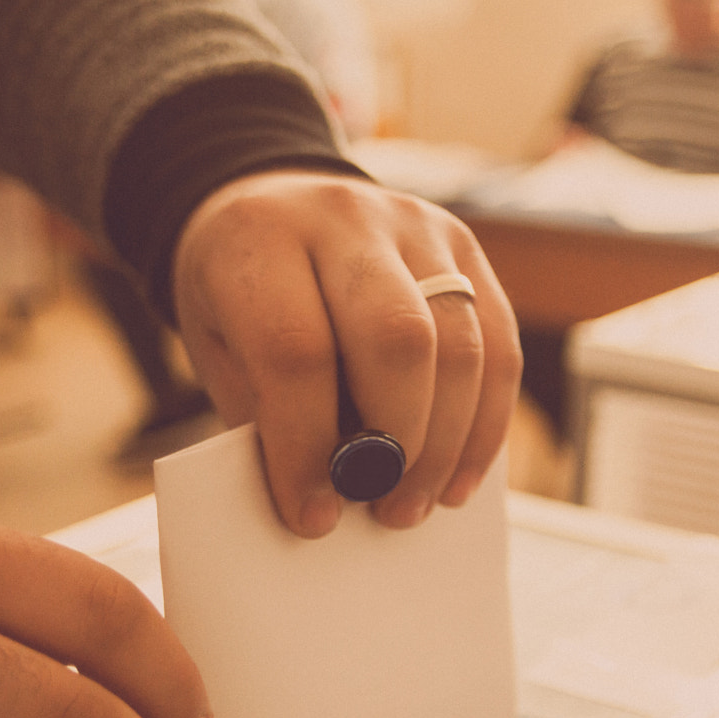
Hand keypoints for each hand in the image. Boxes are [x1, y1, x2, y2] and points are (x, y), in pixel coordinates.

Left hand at [173, 171, 521, 536]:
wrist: (268, 203)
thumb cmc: (240, 294)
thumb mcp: (220, 348)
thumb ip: (266, 415)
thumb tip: (328, 502)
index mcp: (260, 237)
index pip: (297, 349)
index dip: (308, 445)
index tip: (312, 514)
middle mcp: (343, 217)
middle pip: (396, 337)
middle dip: (396, 442)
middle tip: (380, 508)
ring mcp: (414, 224)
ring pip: (460, 343)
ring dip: (446, 444)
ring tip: (415, 503)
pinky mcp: (464, 246)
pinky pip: (498, 342)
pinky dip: (485, 423)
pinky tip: (458, 475)